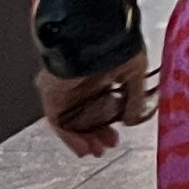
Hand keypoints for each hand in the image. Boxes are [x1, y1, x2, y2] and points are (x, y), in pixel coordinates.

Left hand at [39, 55, 154, 156]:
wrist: (94, 38)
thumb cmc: (115, 46)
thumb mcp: (135, 74)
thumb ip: (134, 100)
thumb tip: (133, 121)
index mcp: (101, 74)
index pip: (102, 104)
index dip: (110, 122)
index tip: (117, 135)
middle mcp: (81, 83)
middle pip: (86, 116)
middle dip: (97, 134)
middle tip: (106, 146)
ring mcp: (65, 90)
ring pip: (72, 121)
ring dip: (84, 139)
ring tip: (95, 151)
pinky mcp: (52, 96)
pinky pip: (59, 122)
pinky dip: (70, 137)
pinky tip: (83, 147)